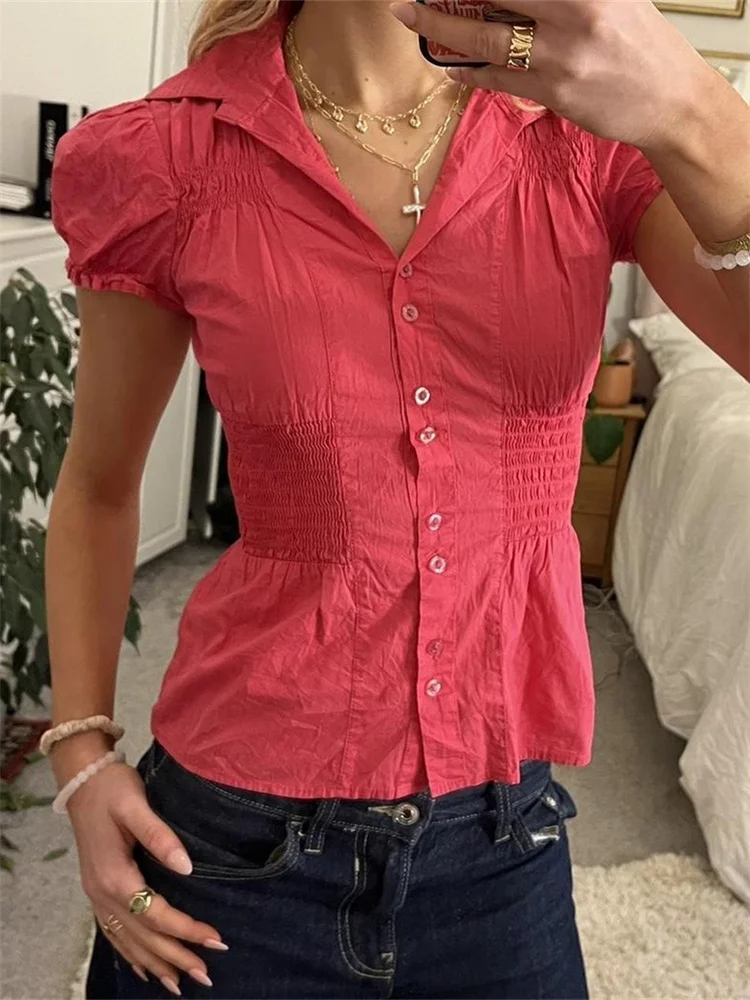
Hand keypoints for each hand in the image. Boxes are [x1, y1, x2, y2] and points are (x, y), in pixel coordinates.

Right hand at [66, 758, 226, 993]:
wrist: (82, 780)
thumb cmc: (113, 789)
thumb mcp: (137, 805)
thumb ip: (160, 835)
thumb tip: (187, 866)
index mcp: (115, 875)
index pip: (156, 913)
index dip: (187, 930)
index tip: (216, 939)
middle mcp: (102, 893)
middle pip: (142, 936)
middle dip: (175, 957)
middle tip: (206, 976)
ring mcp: (96, 895)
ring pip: (127, 940)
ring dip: (154, 963)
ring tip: (179, 984)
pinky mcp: (97, 890)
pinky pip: (114, 933)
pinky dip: (130, 954)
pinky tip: (142, 968)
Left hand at [390, 0, 715, 148]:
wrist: (671, 98)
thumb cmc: (641, 43)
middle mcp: (575, 10)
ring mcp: (562, 54)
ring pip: (487, 35)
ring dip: (441, 26)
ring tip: (412, 16)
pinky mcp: (554, 91)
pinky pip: (498, 78)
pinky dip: (469, 70)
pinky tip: (449, 64)